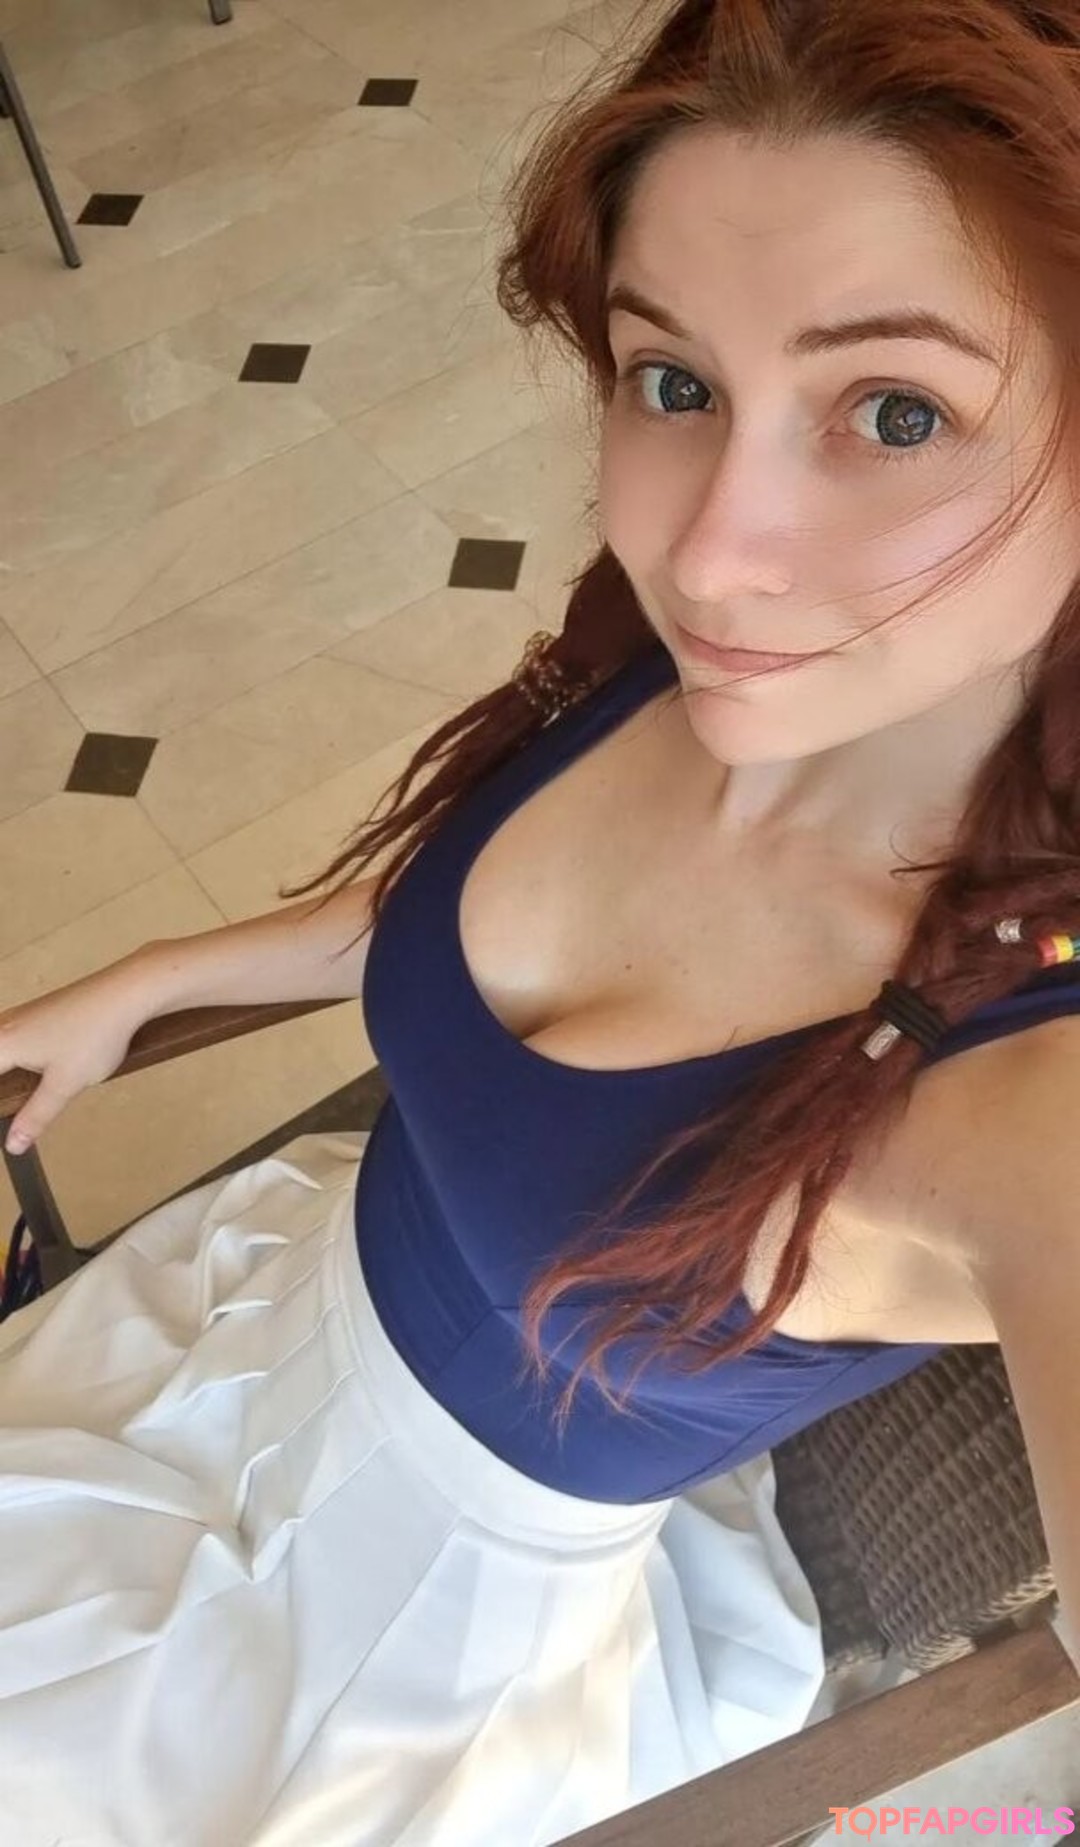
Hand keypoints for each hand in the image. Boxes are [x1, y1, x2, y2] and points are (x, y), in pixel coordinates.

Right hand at [0, 962, 151, 1154]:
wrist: (125, 994)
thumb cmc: (94, 1035)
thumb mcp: (64, 1085)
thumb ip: (36, 1116)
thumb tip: (13, 1144)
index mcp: (1, 1044)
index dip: (0, 1102)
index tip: (7, 1120)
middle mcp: (3, 1026)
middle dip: (5, 1091)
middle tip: (14, 1115)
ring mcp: (20, 1016)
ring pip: (2, 1050)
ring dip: (8, 1074)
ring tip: (18, 1099)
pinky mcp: (37, 1013)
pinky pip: (12, 1041)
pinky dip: (14, 1059)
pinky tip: (32, 1073)